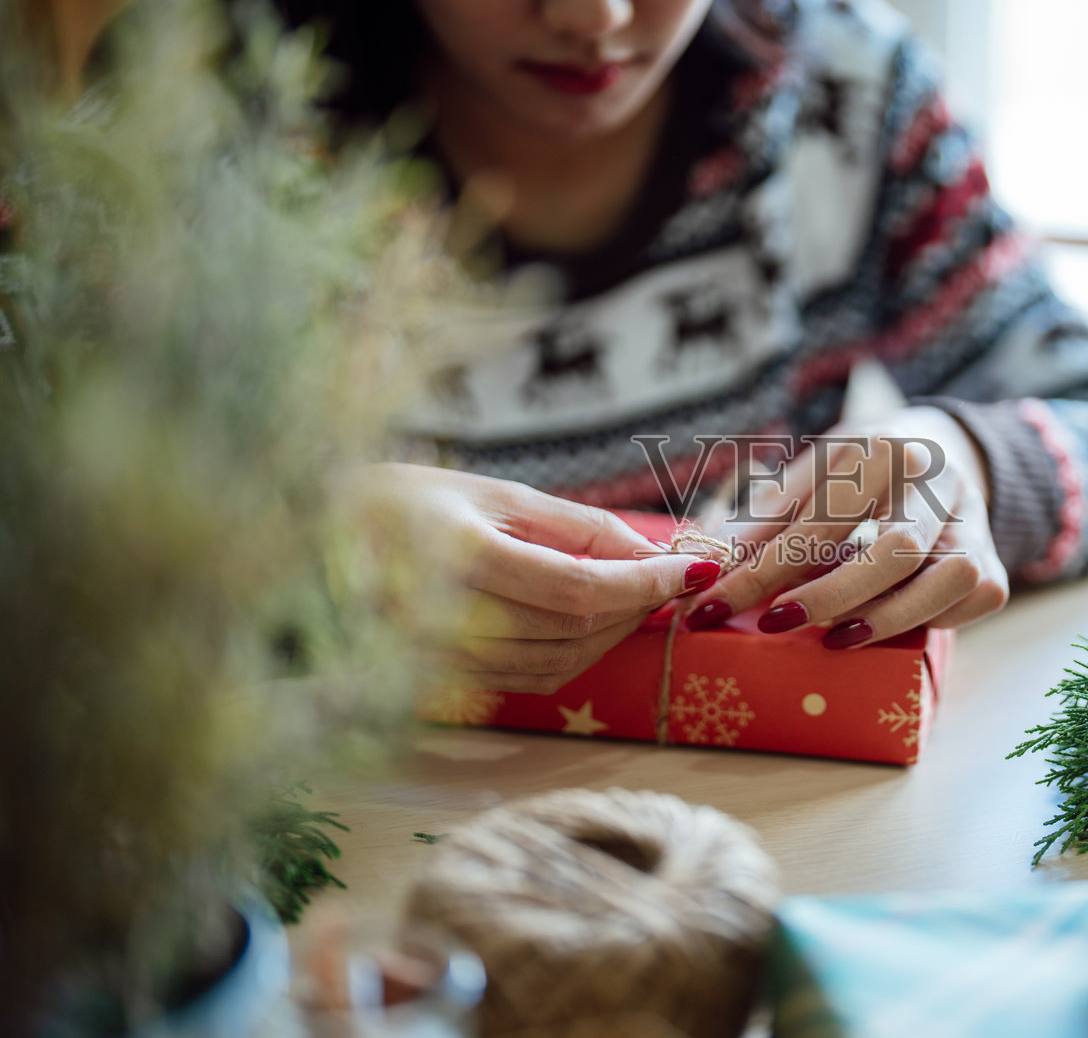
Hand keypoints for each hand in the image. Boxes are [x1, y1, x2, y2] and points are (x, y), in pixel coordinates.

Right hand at [339, 463, 718, 692]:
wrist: (309, 538)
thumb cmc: (405, 500)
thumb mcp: (493, 493)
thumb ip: (577, 528)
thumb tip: (653, 554)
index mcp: (456, 551)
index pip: (575, 587)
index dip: (642, 583)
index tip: (691, 568)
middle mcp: (439, 612)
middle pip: (571, 629)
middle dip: (636, 608)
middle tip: (673, 580)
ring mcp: (430, 656)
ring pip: (554, 664)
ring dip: (611, 636)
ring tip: (640, 599)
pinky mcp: (432, 681)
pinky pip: (523, 680)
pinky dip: (571, 656)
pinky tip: (592, 626)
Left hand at [684, 407, 1007, 646]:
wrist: (945, 449)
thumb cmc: (864, 468)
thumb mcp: (815, 472)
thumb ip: (770, 516)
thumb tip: (712, 563)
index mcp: (885, 451)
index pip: (820, 520)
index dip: (762, 570)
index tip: (714, 605)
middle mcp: (940, 483)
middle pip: (896, 549)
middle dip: (830, 595)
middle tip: (775, 624)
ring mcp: (975, 523)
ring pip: (950, 578)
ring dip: (889, 617)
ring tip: (836, 637)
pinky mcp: (996, 562)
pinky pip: (974, 600)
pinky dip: (932, 621)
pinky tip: (888, 624)